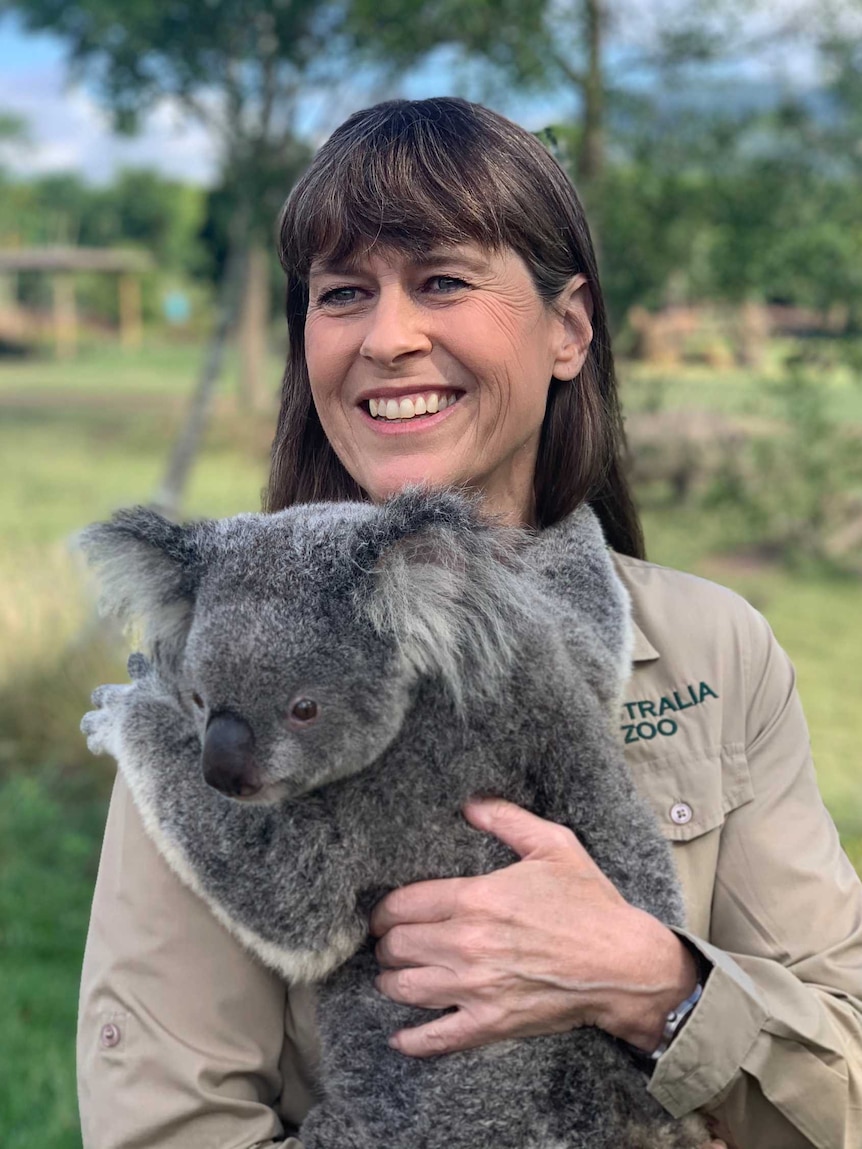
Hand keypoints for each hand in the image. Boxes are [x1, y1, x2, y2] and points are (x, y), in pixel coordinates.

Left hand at [370, 797, 696, 1056]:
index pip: (403, 905)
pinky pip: (437, 1038)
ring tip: (394, 975)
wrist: (625, 964)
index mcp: (476, 899)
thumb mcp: (554, 845)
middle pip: (398, 946)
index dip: (384, 910)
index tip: (383, 914)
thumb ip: (507, 819)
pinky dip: (412, 1040)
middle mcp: (468, 944)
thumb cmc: (590, 903)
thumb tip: (470, 803)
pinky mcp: (491, 1023)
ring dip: (391, 981)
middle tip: (391, 941)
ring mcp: (477, 987)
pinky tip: (399, 1037)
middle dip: (387, 943)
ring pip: (406, 988)